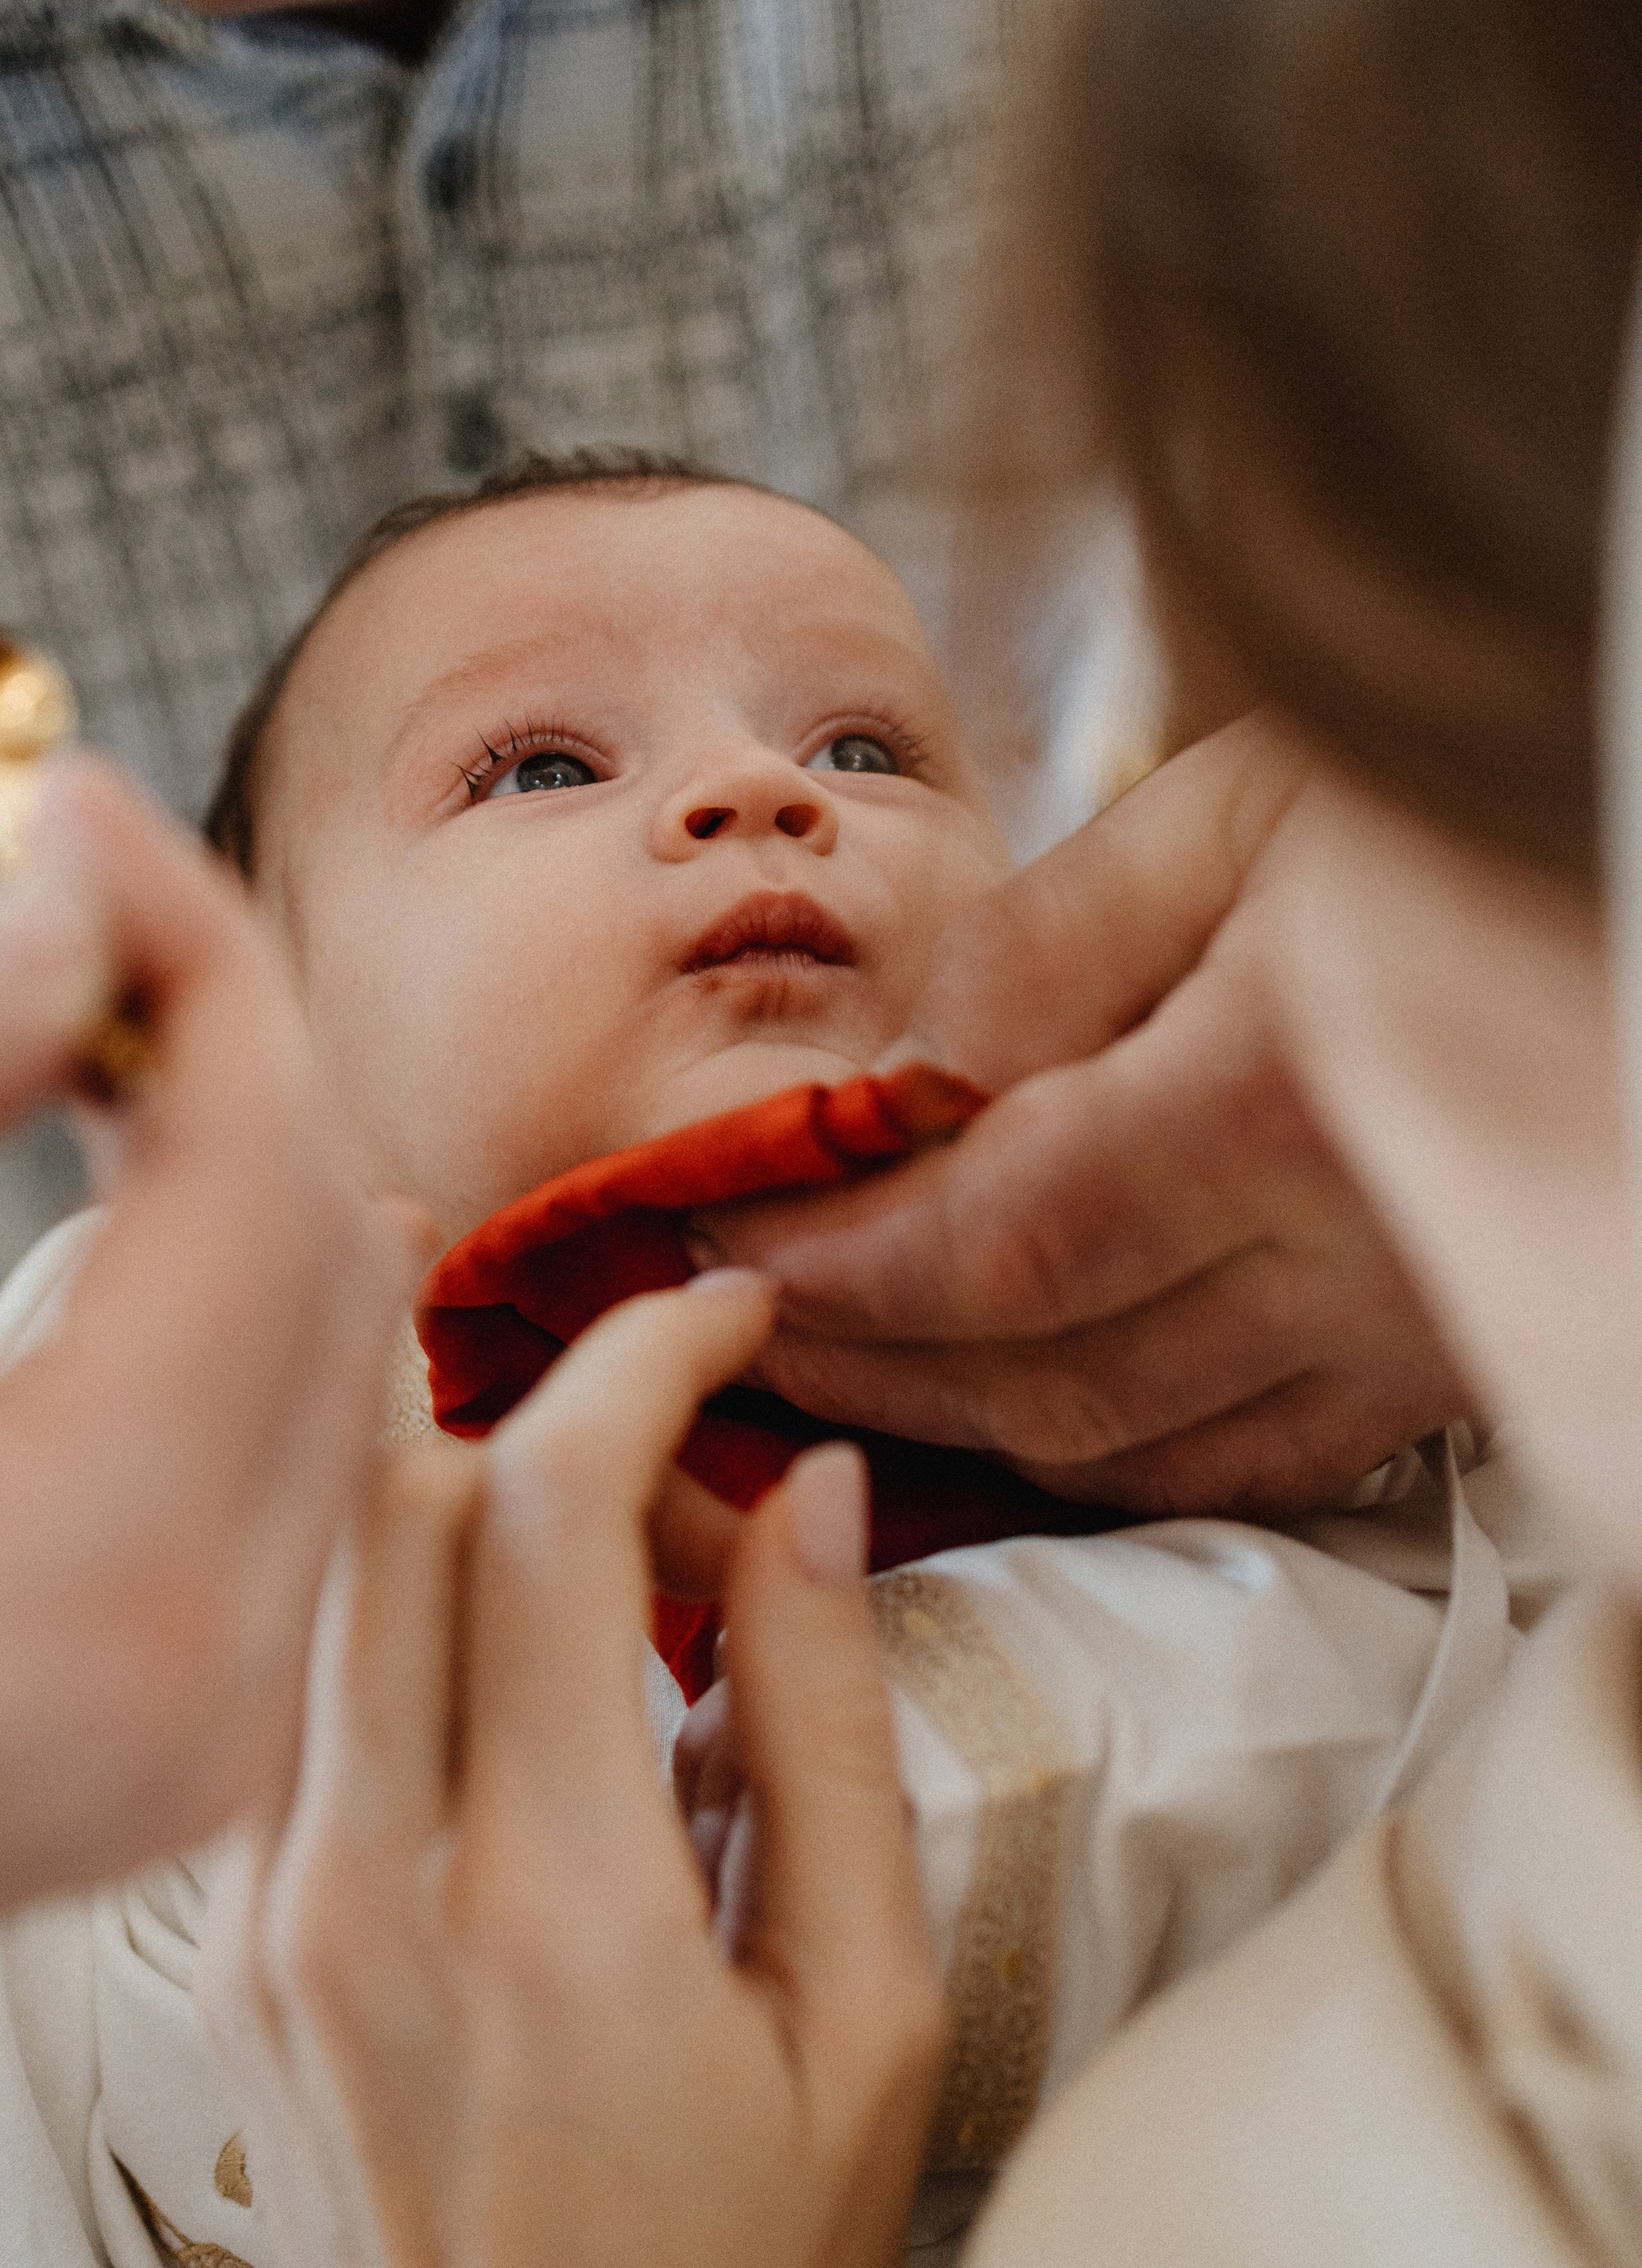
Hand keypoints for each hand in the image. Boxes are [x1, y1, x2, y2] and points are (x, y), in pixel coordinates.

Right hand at [0, 756, 420, 2072]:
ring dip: (207, 1171)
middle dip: (210, 1044)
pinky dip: (192, 1317)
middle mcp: (200, 1700)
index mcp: (89, 1591)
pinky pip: (259, 1480)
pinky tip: (69, 1234)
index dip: (189, 947)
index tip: (65, 802)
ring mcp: (190, 1761)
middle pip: (326, 1264)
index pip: (263, 1176)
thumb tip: (61, 931)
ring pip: (315, 1368)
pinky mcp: (150, 1766)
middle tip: (32, 903)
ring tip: (19, 1040)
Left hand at [199, 1276, 943, 2267]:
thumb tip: (808, 1491)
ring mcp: (263, 1927)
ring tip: (603, 1548)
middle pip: (376, 1493)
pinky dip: (388, 1618)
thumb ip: (829, 1731)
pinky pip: (286, 1707)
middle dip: (516, 1380)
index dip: (639, 1358)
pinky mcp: (228, 1965)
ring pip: (311, 1584)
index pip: (538, 1502)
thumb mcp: (873, 2023)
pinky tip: (511, 1677)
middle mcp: (363, 1892)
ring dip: (442, 1493)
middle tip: (665, 1426)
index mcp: (551, 1907)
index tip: (729, 1317)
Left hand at [694, 718, 1471, 1517]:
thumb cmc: (1442, 801)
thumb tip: (891, 1103)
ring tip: (832, 1357)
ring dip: (953, 1425)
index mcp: (1291, 1092)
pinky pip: (1242, 1466)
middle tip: (729, 1313)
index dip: (837, 1272)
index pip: (998, 1247)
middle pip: (1044, 1379)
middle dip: (856, 1362)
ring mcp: (1415, 1333)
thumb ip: (1042, 952)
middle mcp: (1365, 1250)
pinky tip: (1007, 1397)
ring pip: (1131, 1450)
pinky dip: (1099, 1452)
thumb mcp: (1232, 807)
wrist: (1633, 848)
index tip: (717, 1242)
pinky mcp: (1445, 1369)